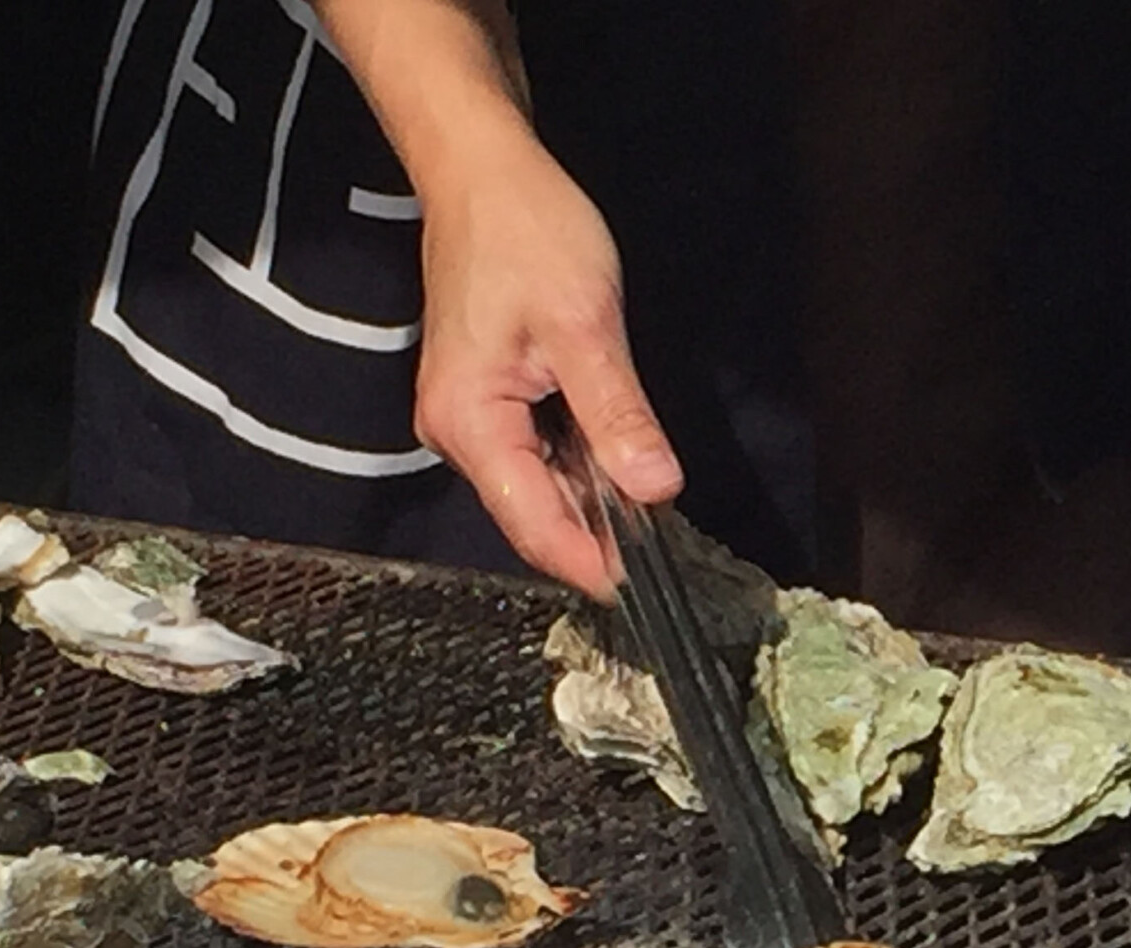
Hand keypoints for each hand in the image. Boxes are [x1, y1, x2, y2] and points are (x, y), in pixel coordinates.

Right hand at [413, 133, 681, 597]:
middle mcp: (460, 435)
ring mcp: (473, 422)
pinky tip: (621, 458)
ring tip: (651, 499)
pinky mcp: (491, 405)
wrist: (483, 174)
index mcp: (471, 425)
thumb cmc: (526, 234)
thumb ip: (618, 415)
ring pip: (543, 490)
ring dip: (596, 500)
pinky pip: (541, 457)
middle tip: (670, 548)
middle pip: (538, 516)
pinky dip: (584, 467)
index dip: (593, 565)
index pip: (536, 527)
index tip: (650, 590)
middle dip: (601, 536)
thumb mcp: (586, 326)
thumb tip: (655, 490)